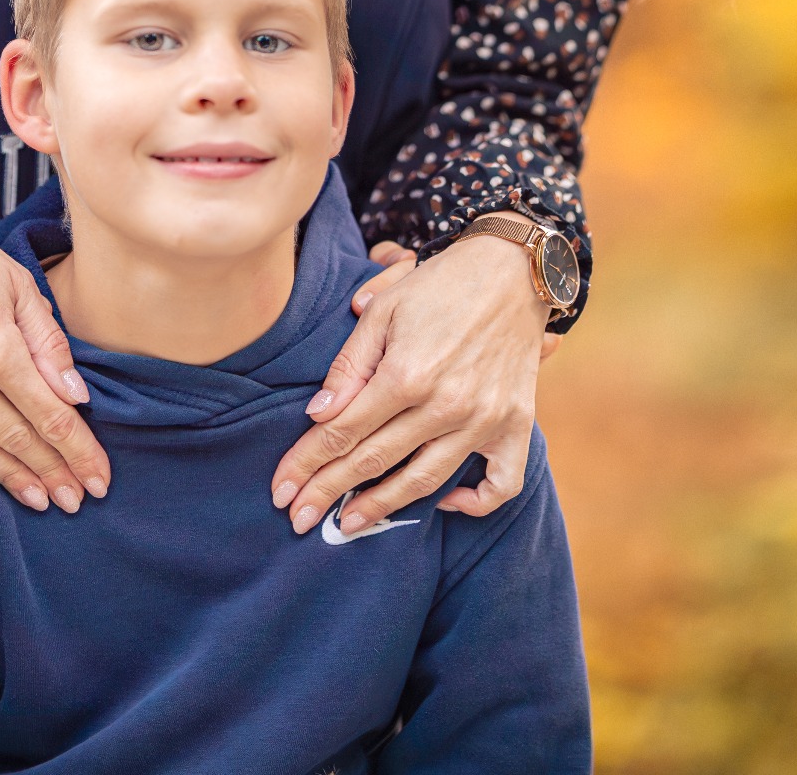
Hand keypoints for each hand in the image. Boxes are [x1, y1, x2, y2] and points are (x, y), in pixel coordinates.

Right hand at [0, 150, 109, 516]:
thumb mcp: (18, 284)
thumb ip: (48, 342)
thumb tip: (76, 396)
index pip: (49, 413)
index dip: (78, 450)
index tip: (100, 478)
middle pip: (14, 437)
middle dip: (52, 472)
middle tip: (78, 499)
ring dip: (8, 479)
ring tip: (39, 501)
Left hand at [271, 232, 548, 534]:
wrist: (514, 269)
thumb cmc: (440, 284)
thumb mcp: (384, 310)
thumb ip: (350, 366)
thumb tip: (318, 416)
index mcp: (407, 374)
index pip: (344, 431)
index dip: (307, 463)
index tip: (280, 490)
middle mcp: (445, 405)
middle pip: (374, 462)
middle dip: (328, 493)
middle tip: (296, 518)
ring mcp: (484, 420)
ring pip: (424, 481)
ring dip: (382, 508)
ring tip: (347, 526)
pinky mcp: (516, 424)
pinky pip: (500, 483)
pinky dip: (475, 502)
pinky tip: (446, 505)